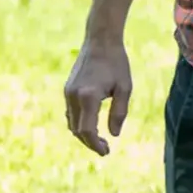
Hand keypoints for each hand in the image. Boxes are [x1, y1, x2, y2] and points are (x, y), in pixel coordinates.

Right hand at [63, 39, 131, 155]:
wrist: (100, 40)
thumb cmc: (117, 63)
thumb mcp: (124, 88)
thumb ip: (119, 112)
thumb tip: (114, 135)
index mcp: (88, 97)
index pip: (87, 131)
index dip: (95, 145)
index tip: (106, 152)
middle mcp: (73, 96)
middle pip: (77, 130)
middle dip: (90, 142)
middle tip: (105, 149)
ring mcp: (67, 92)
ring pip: (71, 122)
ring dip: (83, 134)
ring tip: (100, 140)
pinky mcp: (67, 89)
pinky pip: (70, 112)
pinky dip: (79, 123)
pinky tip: (91, 125)